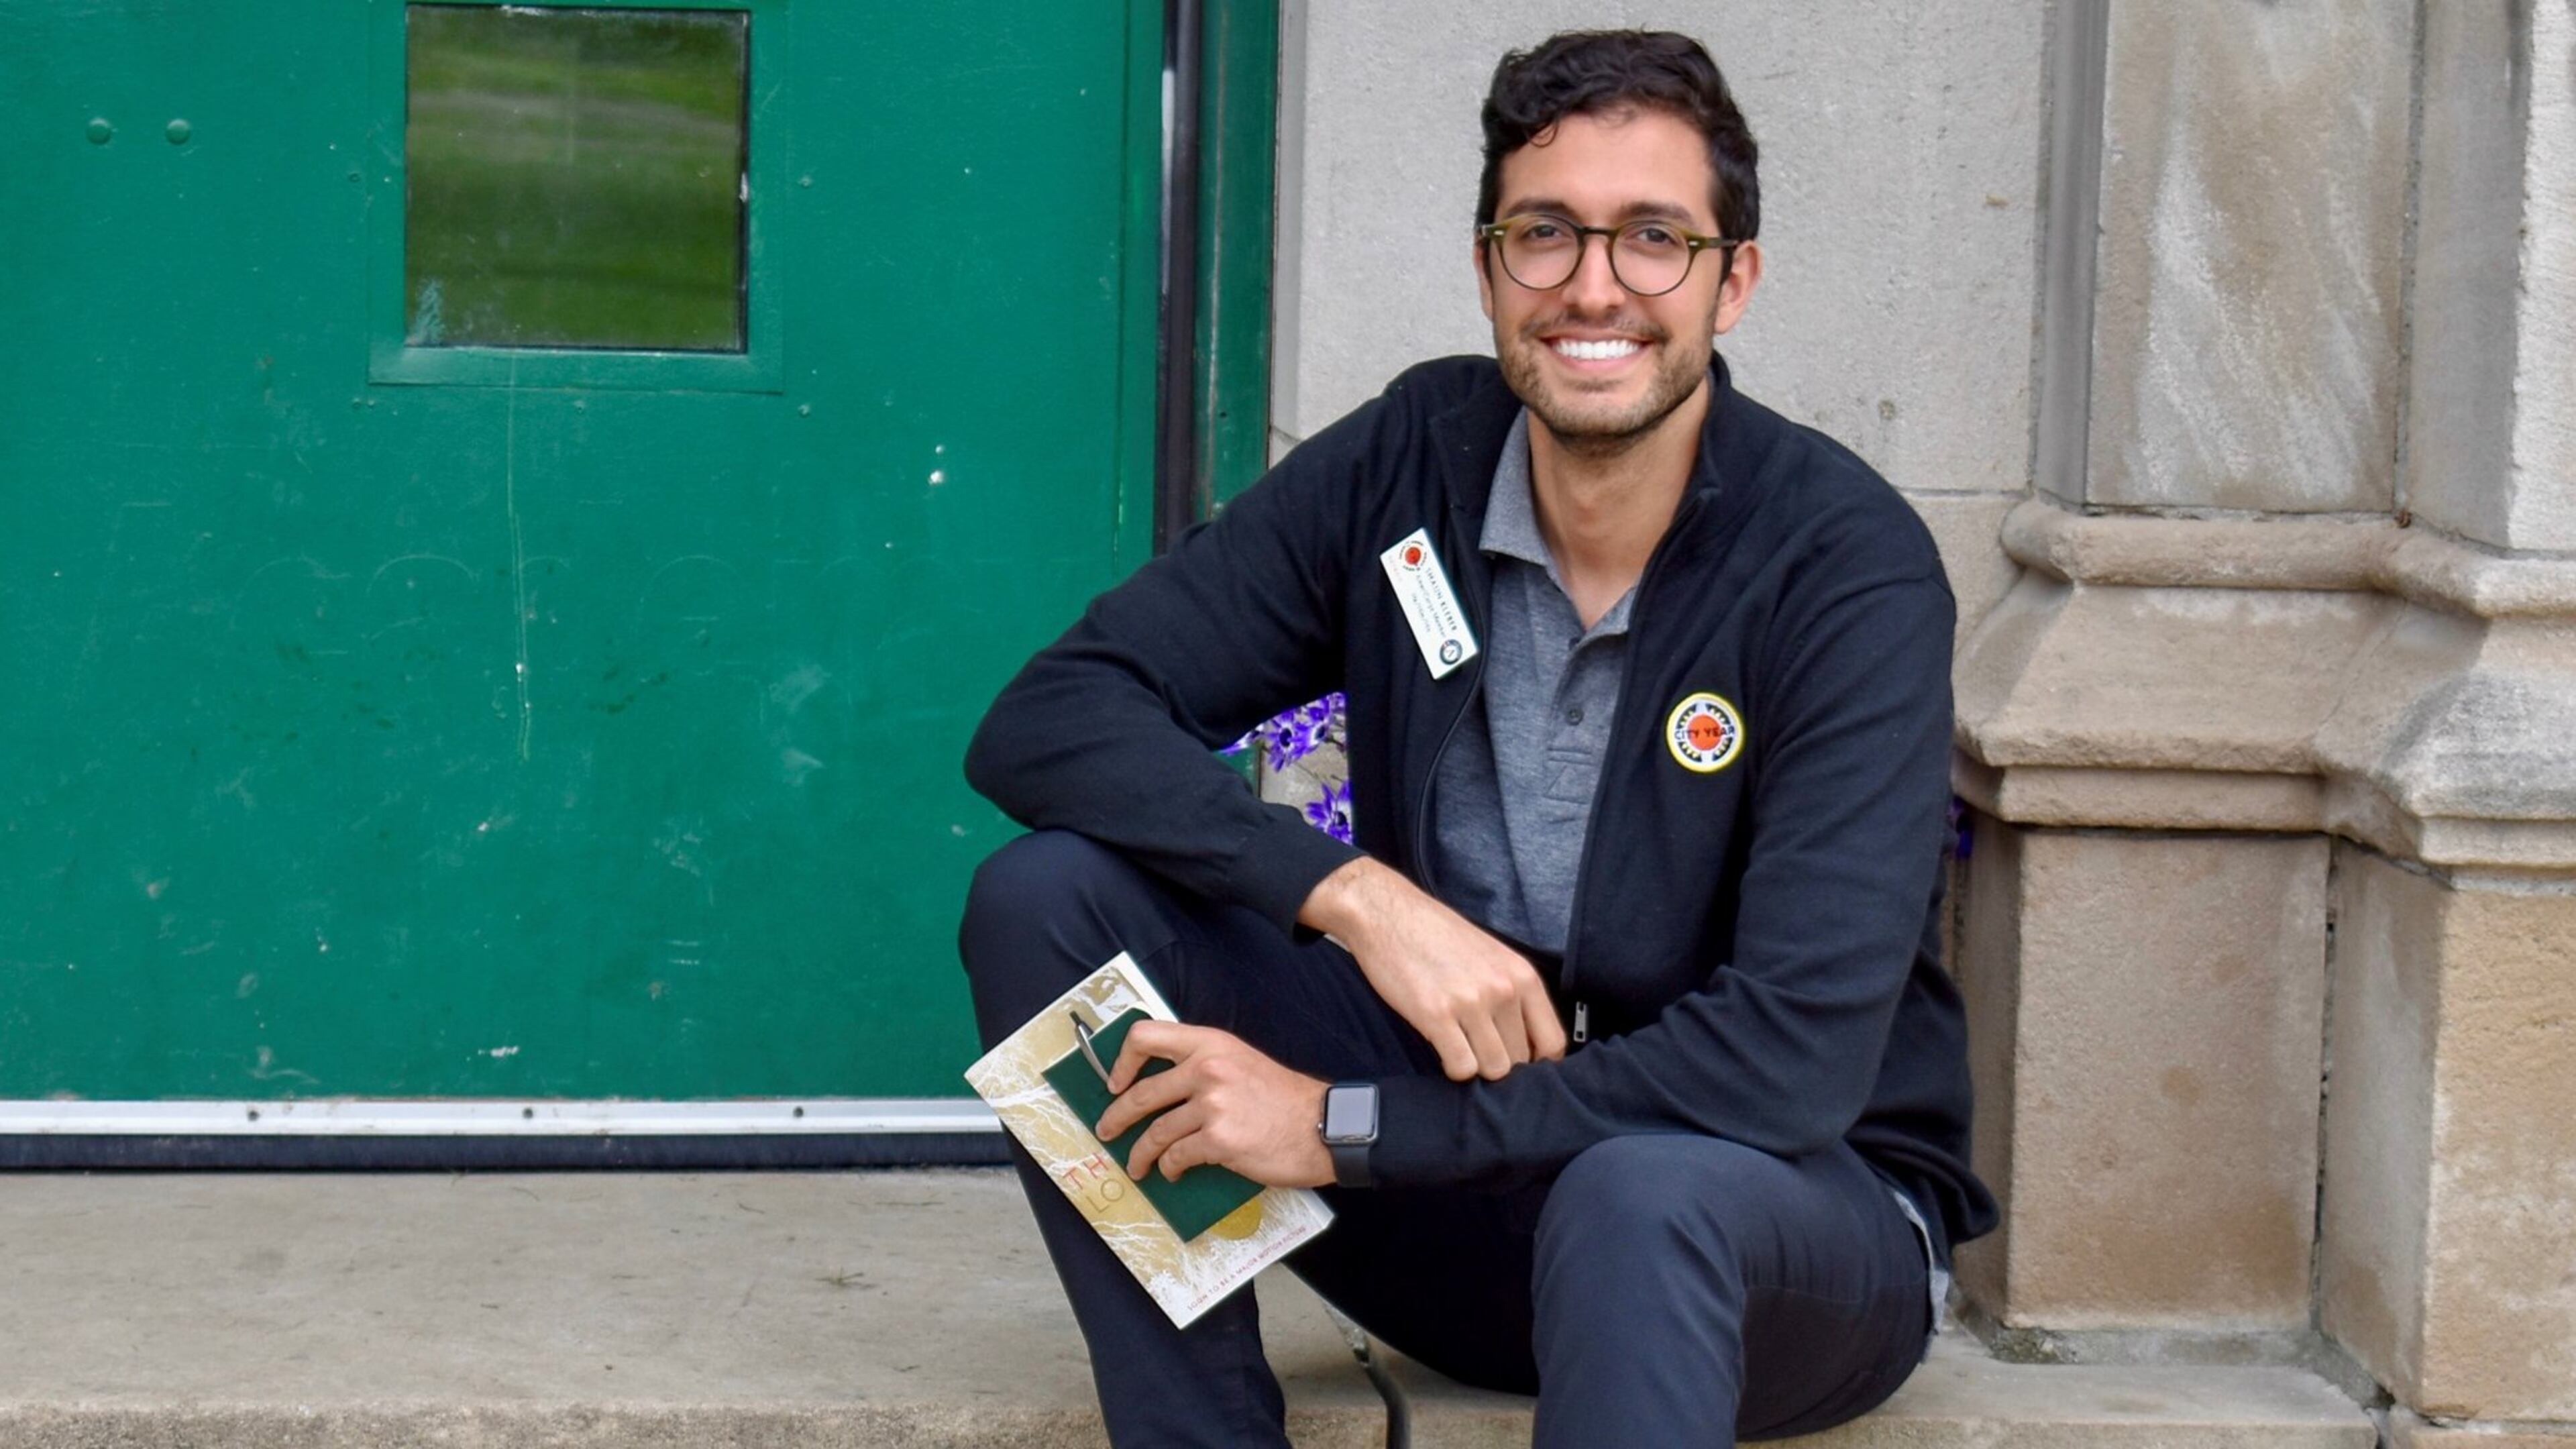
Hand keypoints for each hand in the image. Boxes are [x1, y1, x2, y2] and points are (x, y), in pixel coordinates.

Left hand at [1092, 1021, 1333, 1188]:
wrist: (1323, 1125)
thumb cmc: (1285, 1099)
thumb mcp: (1242, 1062)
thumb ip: (1205, 1064)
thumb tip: (1164, 1084)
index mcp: (1211, 1044)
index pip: (1146, 1035)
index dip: (1122, 1060)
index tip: (1116, 1082)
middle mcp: (1207, 1069)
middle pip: (1142, 1093)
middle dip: (1117, 1116)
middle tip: (1108, 1129)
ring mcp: (1212, 1105)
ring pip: (1156, 1131)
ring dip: (1140, 1153)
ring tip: (1137, 1165)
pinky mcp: (1219, 1140)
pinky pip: (1177, 1156)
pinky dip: (1169, 1167)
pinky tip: (1172, 1172)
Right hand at [1299, 857, 1566, 1081]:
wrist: (1387, 913)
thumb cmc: (1436, 935)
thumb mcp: (1492, 957)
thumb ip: (1513, 994)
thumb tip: (1527, 1044)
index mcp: (1522, 975)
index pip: (1552, 1042)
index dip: (1538, 1063)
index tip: (1519, 1063)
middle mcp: (1503, 989)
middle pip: (1521, 1060)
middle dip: (1499, 1062)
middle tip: (1477, 1050)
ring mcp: (1471, 1002)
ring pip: (1494, 1069)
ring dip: (1476, 1066)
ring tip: (1459, 1048)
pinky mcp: (1436, 1014)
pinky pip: (1461, 1068)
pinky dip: (1453, 1068)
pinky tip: (1443, 1049)